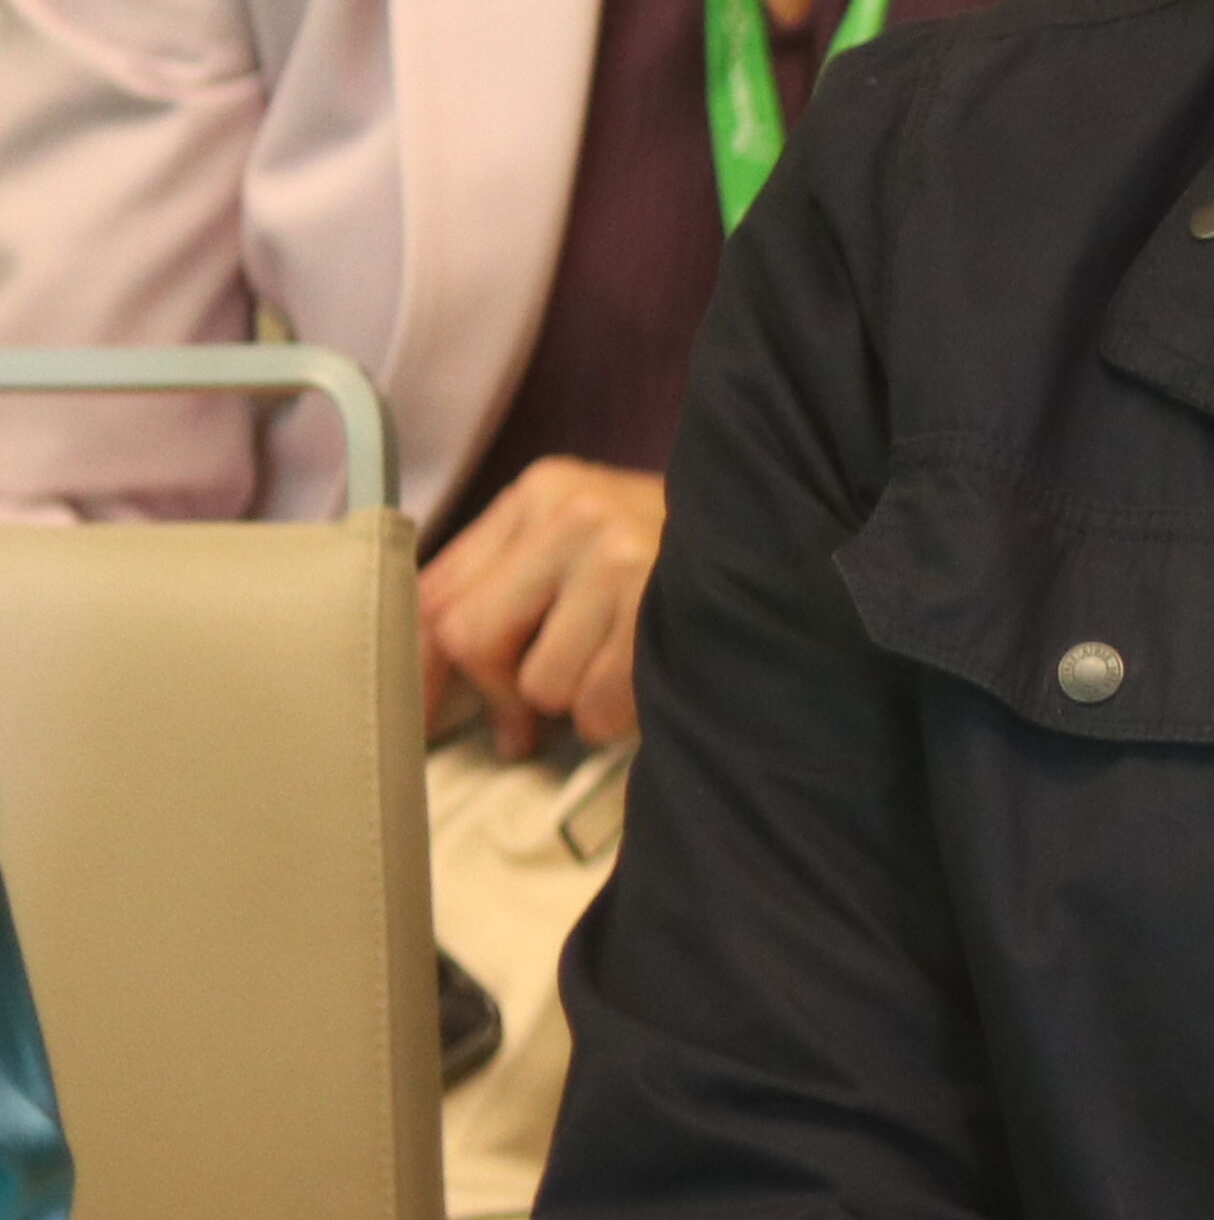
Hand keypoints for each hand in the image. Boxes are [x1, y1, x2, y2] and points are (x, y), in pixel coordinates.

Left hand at [418, 457, 666, 748]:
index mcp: (544, 491)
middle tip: (520, 728)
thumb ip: (510, 589)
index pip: (437, 587)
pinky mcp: (662, 608)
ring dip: (573, 704)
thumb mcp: (589, 544)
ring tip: (620, 675)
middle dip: (495, 694)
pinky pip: (594, 706)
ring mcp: (622, 556)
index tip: (413, 719)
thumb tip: (429, 669)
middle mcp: (575, 511)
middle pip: (469, 634)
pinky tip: (649, 682)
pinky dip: (615, 717)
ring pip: (538, 680)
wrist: (794, 545)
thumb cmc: (682, 562)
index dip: (414, 665)